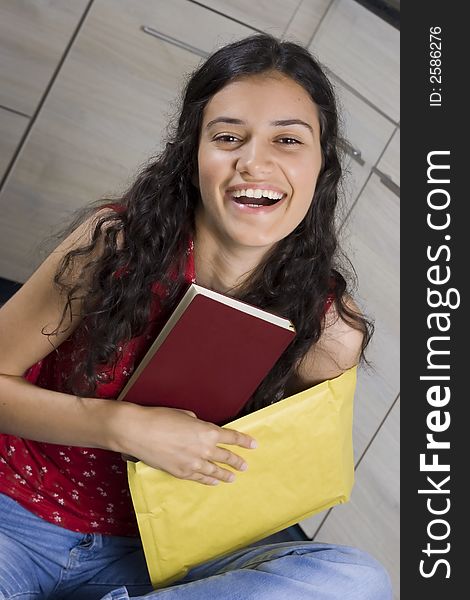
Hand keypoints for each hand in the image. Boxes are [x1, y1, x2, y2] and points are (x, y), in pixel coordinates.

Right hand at [119, 405, 256, 485]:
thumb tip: (198, 429)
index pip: (232, 437)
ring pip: (215, 471)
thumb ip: (197, 423)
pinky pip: (200, 478)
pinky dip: (208, 480)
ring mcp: (193, 463)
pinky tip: (213, 481)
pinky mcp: (181, 472)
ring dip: (226, 474)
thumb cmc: (160, 417)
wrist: (139, 431)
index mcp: (208, 431)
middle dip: (238, 461)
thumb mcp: (185, 414)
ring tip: (233, 477)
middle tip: (245, 465)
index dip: (245, 442)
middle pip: (227, 457)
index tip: (254, 445)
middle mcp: (205, 449)